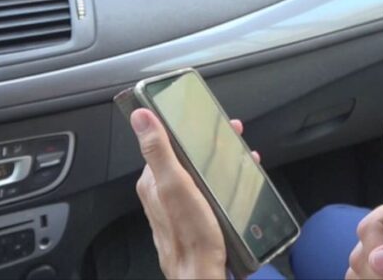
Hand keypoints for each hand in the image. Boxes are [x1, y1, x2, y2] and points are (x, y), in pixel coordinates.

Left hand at [131, 109, 260, 279]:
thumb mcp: (175, 185)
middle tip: (233, 136)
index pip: (166, 143)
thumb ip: (158, 150)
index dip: (187, 129)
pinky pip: (206, 191)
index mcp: (153, 182)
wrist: (202, 274)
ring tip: (241, 156)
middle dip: (209, 144)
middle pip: (185, 158)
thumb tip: (140, 118)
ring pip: (198, 174)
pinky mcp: (192, 218)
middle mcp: (161, 194)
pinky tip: (237, 183)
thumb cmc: (192, 235)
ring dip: (219, 162)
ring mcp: (177, 207)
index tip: (209, 119)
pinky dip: (221, 181)